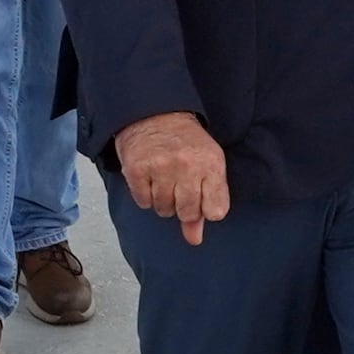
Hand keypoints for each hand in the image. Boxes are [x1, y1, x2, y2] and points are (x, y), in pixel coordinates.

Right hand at [116, 110, 231, 242]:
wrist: (155, 113)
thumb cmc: (186, 143)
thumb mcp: (206, 167)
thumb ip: (204, 205)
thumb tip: (194, 240)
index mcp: (211, 164)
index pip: (216, 211)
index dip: (206, 209)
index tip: (202, 197)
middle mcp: (187, 165)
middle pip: (188, 213)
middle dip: (183, 206)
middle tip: (179, 185)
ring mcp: (161, 167)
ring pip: (164, 210)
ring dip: (163, 201)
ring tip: (164, 179)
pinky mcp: (137, 169)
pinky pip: (143, 202)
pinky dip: (145, 195)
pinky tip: (149, 177)